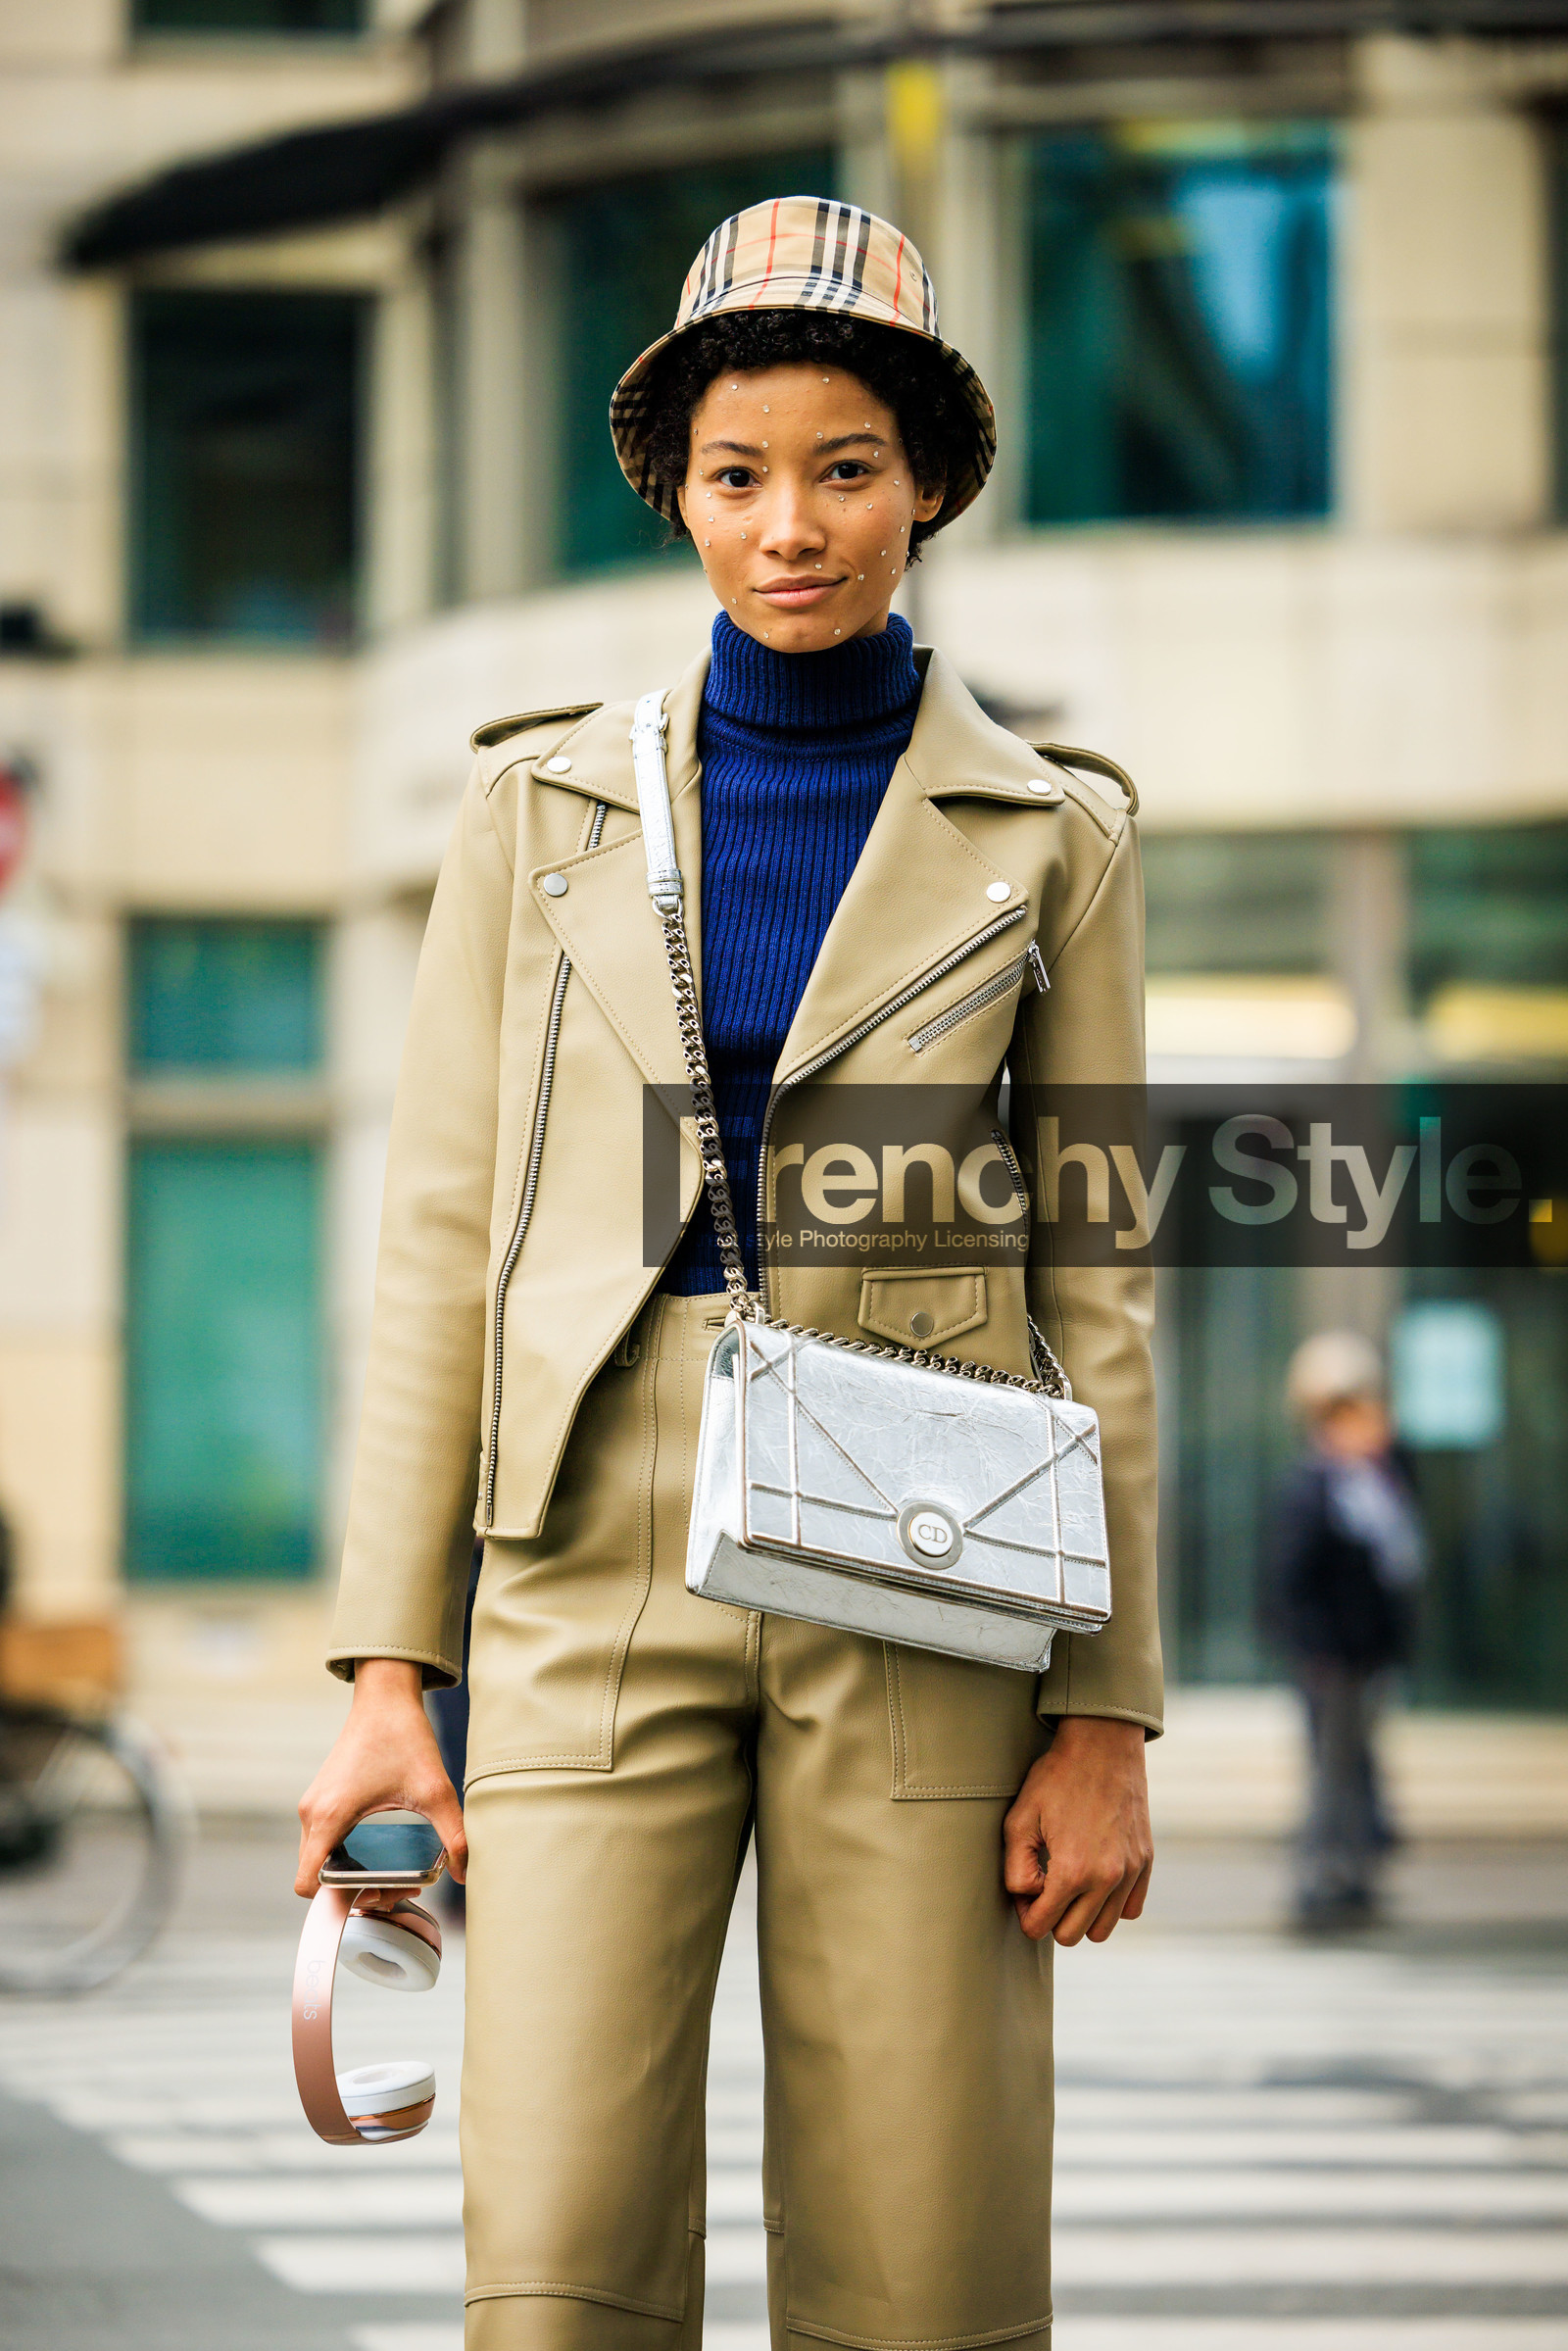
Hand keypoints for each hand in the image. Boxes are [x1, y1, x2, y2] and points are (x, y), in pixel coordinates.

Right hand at [295, 1658, 467, 1903]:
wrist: (385, 1697)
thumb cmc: (403, 1737)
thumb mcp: (435, 1791)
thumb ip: (453, 1836)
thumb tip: (465, 1873)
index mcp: (329, 1816)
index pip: (308, 1885)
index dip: (336, 1900)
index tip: (375, 1892)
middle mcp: (312, 1813)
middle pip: (315, 1877)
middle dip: (351, 1892)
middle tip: (393, 1889)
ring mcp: (313, 1805)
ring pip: (318, 1861)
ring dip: (346, 1875)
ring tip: (388, 1876)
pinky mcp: (321, 1799)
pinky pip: (322, 1842)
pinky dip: (343, 1857)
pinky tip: (376, 1854)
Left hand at [1003, 1715, 1152, 1945]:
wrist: (1103, 1745)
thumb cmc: (1057, 1778)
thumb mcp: (1019, 1819)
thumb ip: (1015, 1869)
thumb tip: (1028, 1898)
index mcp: (1072, 1872)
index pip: (1040, 1928)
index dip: (1025, 1914)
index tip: (1024, 1892)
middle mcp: (1106, 1879)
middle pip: (1071, 1935)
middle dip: (1051, 1918)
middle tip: (1043, 1887)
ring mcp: (1130, 1872)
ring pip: (1103, 1929)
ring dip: (1082, 1916)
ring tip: (1069, 1884)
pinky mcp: (1145, 1862)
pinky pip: (1130, 1909)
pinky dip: (1111, 1904)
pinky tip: (1095, 1878)